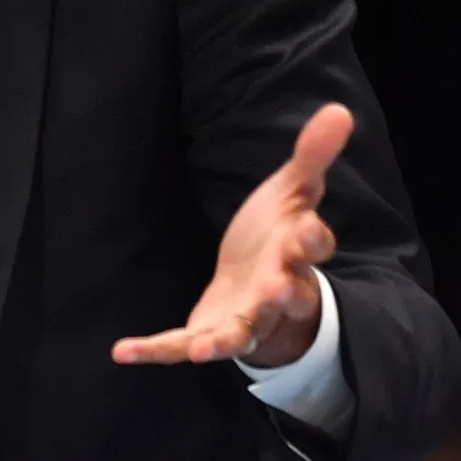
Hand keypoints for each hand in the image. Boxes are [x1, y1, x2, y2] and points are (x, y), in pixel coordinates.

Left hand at [112, 103, 351, 368]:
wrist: (262, 286)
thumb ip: (312, 156)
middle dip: (282, 293)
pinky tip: (121, 351)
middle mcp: (276, 291)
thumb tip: (339, 109)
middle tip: (277, 287)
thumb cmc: (279, 237)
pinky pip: (181, 345)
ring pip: (239, 333)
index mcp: (298, 253)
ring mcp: (244, 318)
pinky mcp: (209, 331)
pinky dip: (155, 350)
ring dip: (223, 341)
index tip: (311, 229)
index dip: (313, 239)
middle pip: (285, 295)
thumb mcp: (294, 192)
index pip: (313, 247)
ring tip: (205, 350)